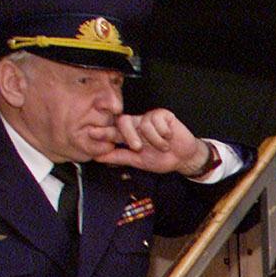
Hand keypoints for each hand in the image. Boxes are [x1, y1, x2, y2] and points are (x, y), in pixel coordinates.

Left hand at [89, 109, 210, 175]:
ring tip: (163, 146)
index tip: (91, 133)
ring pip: (143, 124)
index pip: (113, 132)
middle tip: (138, 147)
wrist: (184, 158)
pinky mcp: (163, 115)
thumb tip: (97, 157)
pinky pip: (157, 121)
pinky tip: (169, 136)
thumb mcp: (139, 161)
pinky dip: (164, 133)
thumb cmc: (162, 159)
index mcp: (129, 135)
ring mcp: (149, 118)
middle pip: (124, 122)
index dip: (103, 133)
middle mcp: (137, 124)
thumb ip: (119, 157)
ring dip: (155, 140)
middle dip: (130, 136)